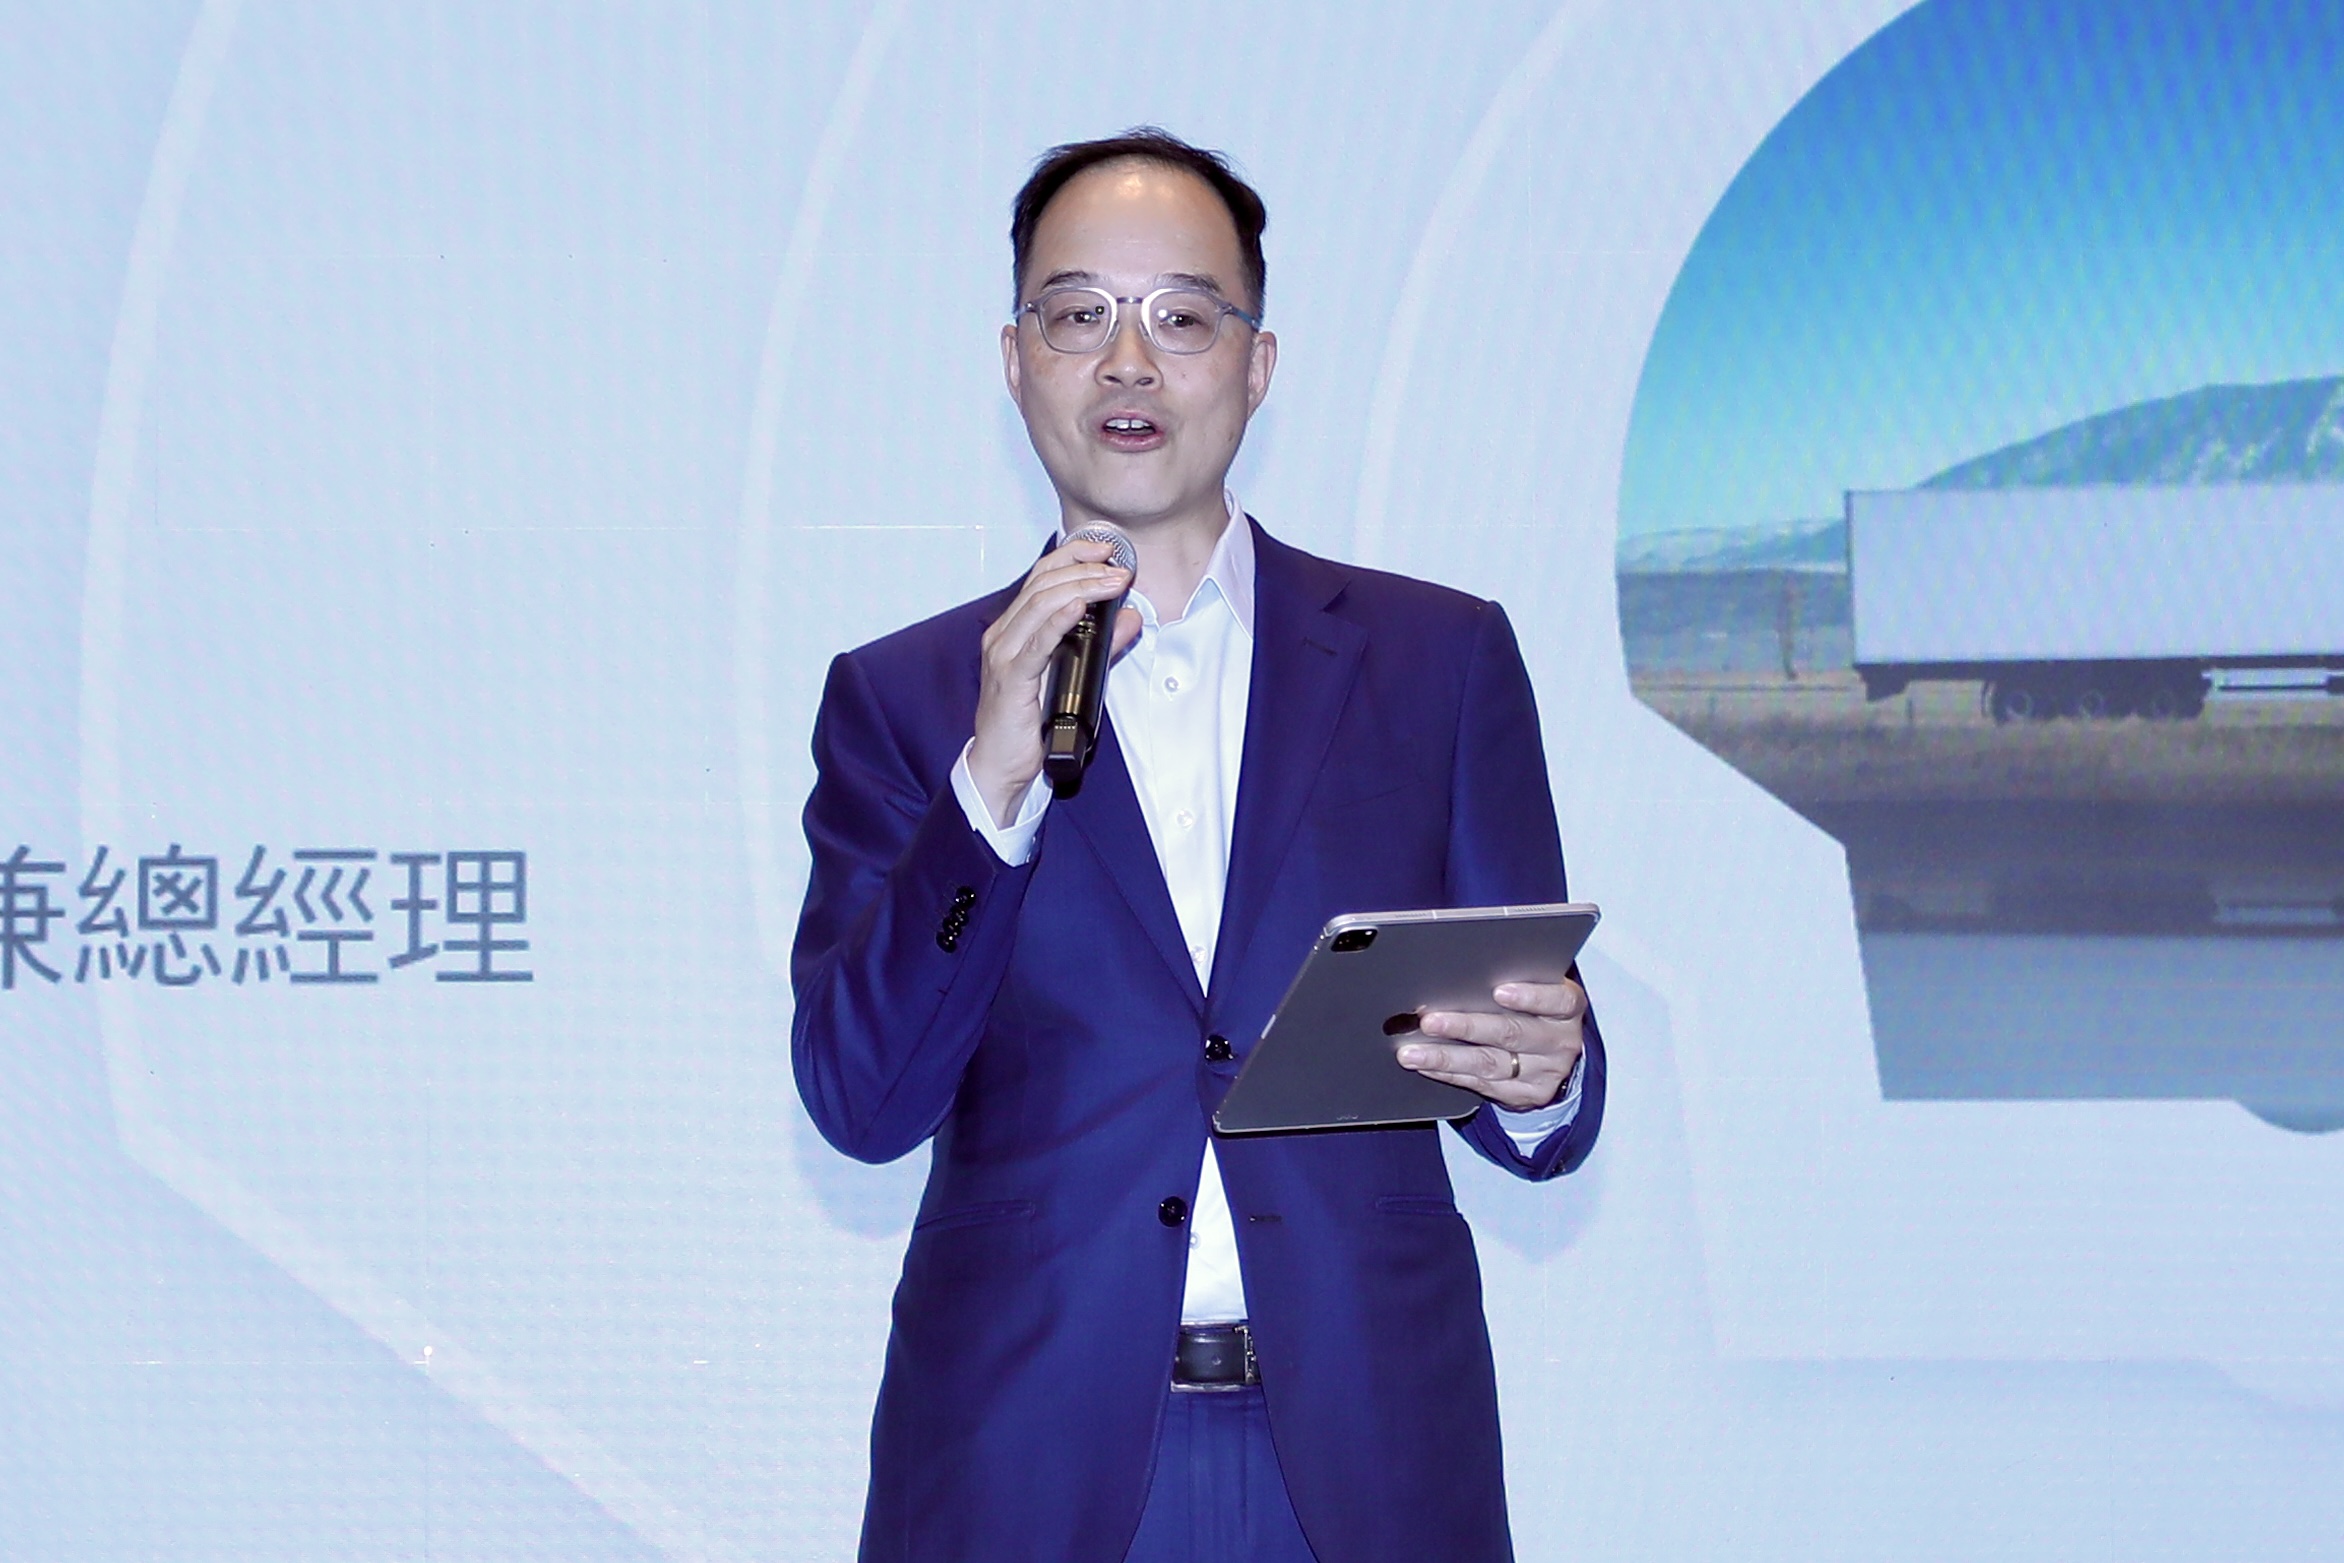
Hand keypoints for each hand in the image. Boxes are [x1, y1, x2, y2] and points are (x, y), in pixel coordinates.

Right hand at [967, 536, 1140, 824]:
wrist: (1001, 766)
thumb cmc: (1030, 723)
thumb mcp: (1074, 675)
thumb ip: (1101, 646)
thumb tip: (1131, 618)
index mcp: (1014, 629)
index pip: (1041, 578)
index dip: (1073, 556)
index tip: (1107, 549)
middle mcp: (1003, 635)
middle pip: (1042, 585)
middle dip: (1085, 570)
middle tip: (1120, 568)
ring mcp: (1004, 656)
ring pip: (1040, 606)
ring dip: (1080, 588)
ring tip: (1111, 582)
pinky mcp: (1010, 680)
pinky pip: (1036, 644)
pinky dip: (1058, 621)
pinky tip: (1079, 607)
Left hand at [1395, 979, 1585, 1110]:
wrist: (1552, 1055)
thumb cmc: (1535, 1009)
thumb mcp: (1536, 988)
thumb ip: (1511, 977)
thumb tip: (1457, 971)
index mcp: (1567, 1008)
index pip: (1558, 1000)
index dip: (1530, 996)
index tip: (1498, 991)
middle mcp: (1560, 1042)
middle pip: (1512, 1033)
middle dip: (1466, 1026)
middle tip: (1429, 1021)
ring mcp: (1545, 1073)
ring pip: (1490, 1064)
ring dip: (1445, 1057)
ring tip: (1412, 1052)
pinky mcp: (1526, 1095)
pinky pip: (1481, 1084)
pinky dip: (1449, 1074)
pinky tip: (1426, 1066)